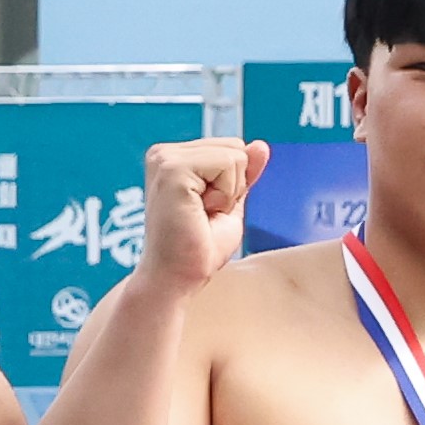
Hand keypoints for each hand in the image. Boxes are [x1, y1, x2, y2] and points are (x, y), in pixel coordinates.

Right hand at [134, 137, 262, 294]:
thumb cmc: (197, 249)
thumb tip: (260, 145)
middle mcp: (164, 153)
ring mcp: (165, 158)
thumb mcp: (230, 203)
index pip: (231, 148)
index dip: (232, 185)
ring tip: (200, 215)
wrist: (176, 279)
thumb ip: (243, 174)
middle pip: (235, 147)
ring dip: (228, 193)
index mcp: (173, 158)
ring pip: (234, 155)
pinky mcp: (172, 169)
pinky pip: (227, 163)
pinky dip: (224, 195)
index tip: (206, 211)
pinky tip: (199, 213)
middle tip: (204, 215)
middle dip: (232, 186)